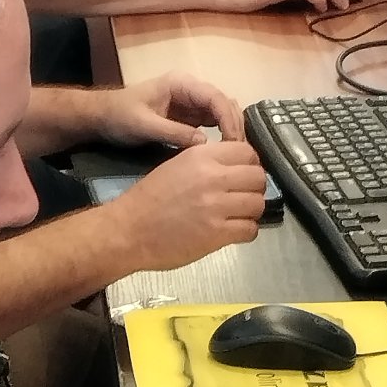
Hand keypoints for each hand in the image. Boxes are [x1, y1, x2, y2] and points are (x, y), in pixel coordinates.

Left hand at [97, 73, 244, 148]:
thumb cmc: (120, 116)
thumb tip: (205, 144)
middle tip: (239, 153)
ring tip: (236, 154)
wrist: (103, 116)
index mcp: (181, 84)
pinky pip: (214, 123)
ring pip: (222, 113)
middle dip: (234, 126)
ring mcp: (192, 102)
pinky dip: (223, 135)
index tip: (233, 142)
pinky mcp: (190, 116)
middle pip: (224, 103)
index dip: (228, 119)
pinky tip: (226, 152)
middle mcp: (191, 90)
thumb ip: (174, 133)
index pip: (215, 97)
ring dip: (231, 131)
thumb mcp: (144, 125)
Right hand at [113, 141, 265, 269]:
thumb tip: (235, 167)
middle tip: (242, 196)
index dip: (249, 164)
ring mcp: (216, 207)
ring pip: (258, 204)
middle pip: (258, 177)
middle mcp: (212, 178)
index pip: (247, 152)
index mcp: (201, 157)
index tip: (242, 175)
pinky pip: (250, 230)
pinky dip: (246, 231)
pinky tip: (233, 231)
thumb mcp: (176, 166)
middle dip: (253, 188)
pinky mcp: (217, 234)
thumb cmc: (148, 199)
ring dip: (251, 211)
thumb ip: (206, 163)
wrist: (128, 230)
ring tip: (237, 215)